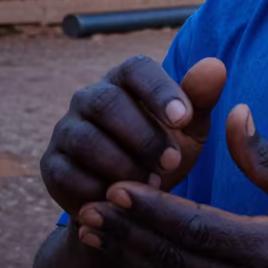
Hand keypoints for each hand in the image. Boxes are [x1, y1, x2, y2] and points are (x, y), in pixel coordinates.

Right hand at [40, 54, 226, 218]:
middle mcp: (90, 97)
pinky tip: (123, 200)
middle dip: (142, 135)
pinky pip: (68, 173)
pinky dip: (98, 189)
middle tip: (172, 161)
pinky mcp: (52, 164)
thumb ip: (200, 98)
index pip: (137, 70)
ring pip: (86, 139)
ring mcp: (66, 129)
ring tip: (152, 184)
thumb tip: (215, 66)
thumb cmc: (165, 151)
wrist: (132, 201)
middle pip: (107, 103)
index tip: (183, 119)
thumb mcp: (189, 130)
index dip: (159, 91)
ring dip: (122, 164)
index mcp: (126, 79)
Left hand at [75, 105, 267, 267]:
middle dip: (125, 233)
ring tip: (87, 231)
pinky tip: (122, 254)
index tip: (118, 187)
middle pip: (170, 259)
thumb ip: (265, 157)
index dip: (154, 209)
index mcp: (267, 251)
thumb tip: (234, 112)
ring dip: (125, 255)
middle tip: (86, 208)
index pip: (196, 228)